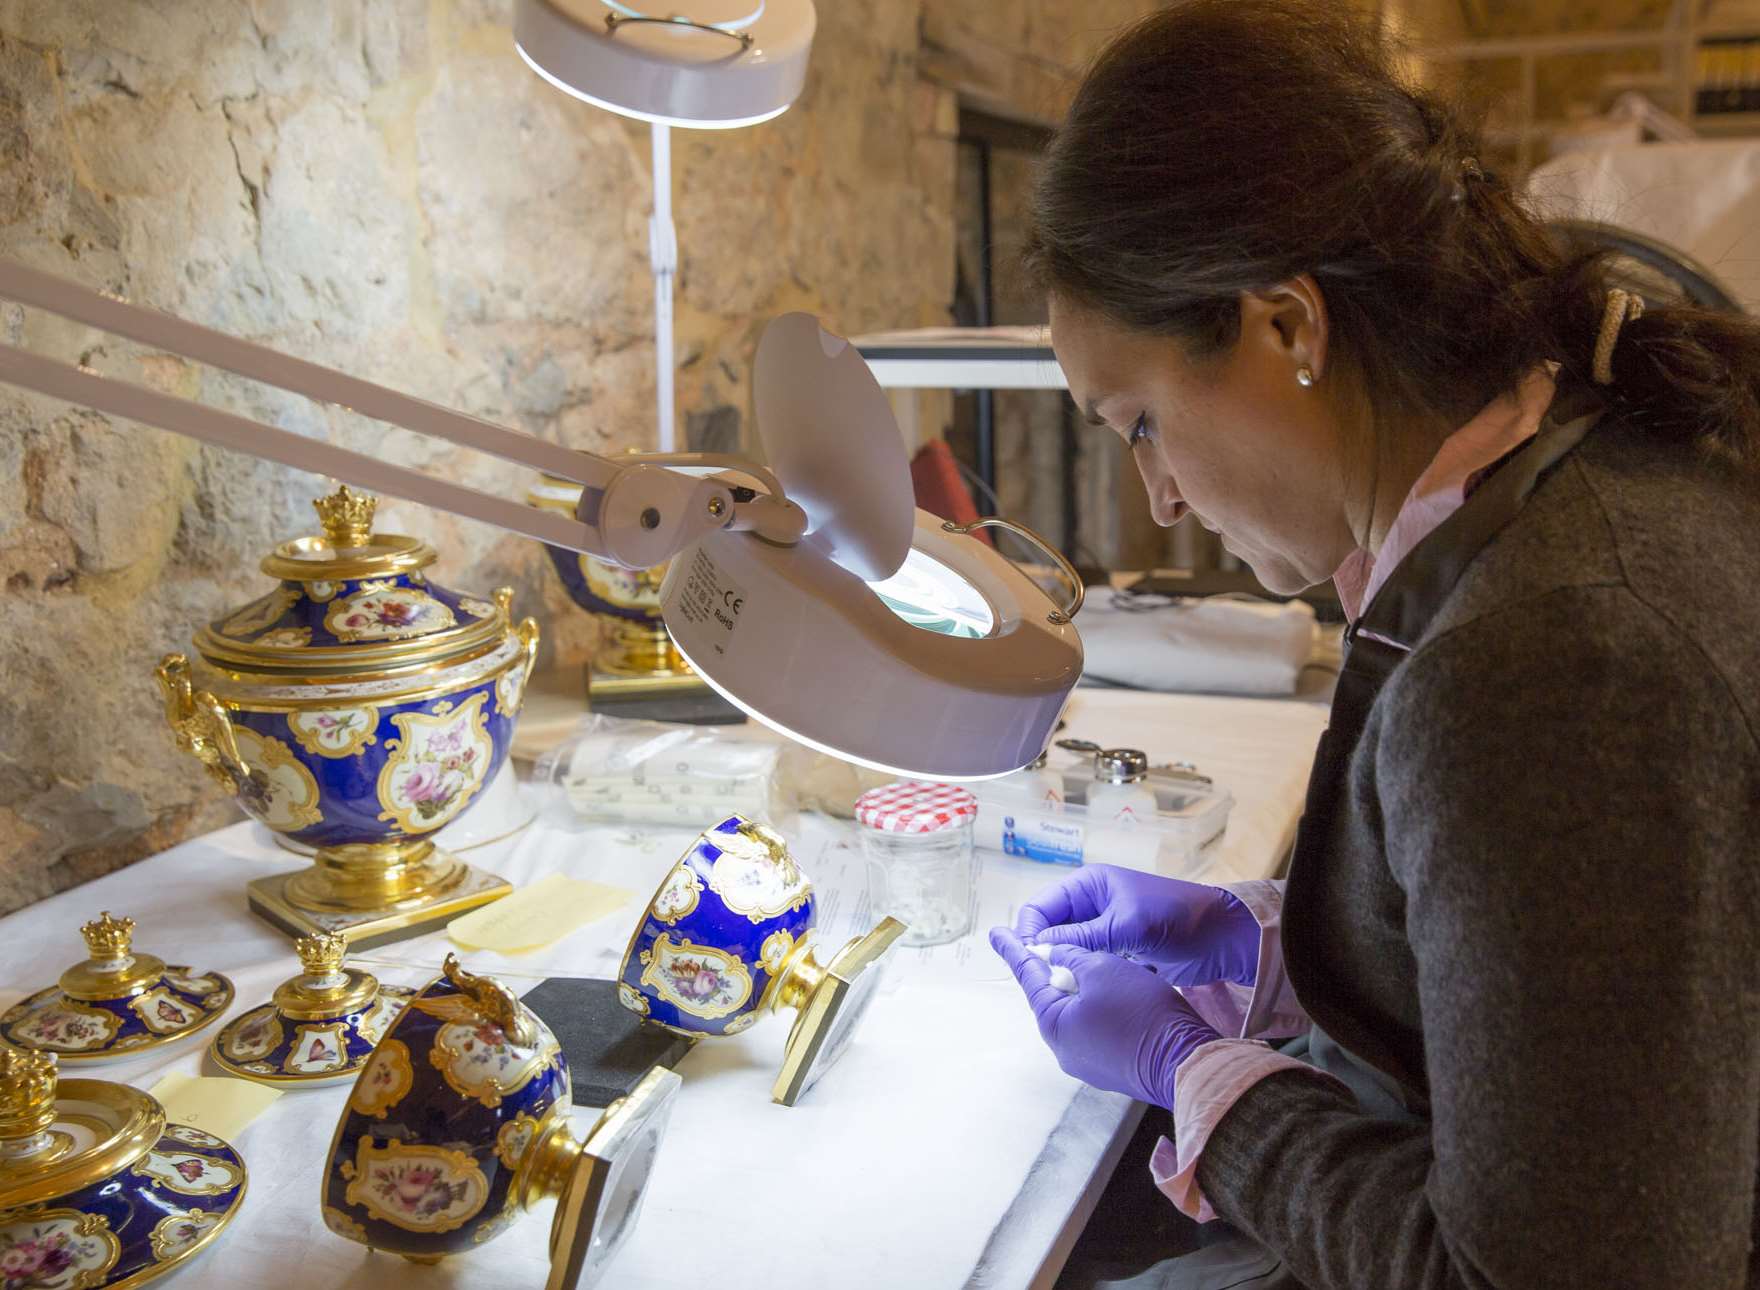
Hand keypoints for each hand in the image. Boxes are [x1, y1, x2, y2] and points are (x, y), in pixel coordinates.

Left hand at [990, 927, 1220, 1108]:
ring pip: (1080, 1011)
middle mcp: (1065, 1048)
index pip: (1029, 977)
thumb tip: (1053, 954)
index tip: (997, 933)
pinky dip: (1106, 1005)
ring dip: (1089, 986)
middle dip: (1058, 968)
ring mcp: (1089, 1061)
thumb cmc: (1141, 1011)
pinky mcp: (1112, 1065)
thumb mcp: (1102, 968)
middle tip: (1056, 942)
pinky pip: (1100, 1027)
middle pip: (1055, 996)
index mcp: (1054, 1024)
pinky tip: (1127, 990)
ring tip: (1107, 965)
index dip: (1015, 949)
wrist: (1184, 1061)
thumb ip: (1071, 956)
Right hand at [1014, 864, 1259, 987]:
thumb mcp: (1125, 926)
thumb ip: (1081, 937)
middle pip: (1050, 930)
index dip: (1029, 932)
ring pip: (1068, 950)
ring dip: (1064, 967)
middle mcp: (1091, 904)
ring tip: (1064, 989)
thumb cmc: (1175, 919)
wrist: (1222, 937)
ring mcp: (1104, 929)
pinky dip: (1084, 975)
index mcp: (1088, 885)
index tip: (1029, 962)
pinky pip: (1089, 963)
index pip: (1040, 907)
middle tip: (1045, 982)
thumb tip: (1037, 949)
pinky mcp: (1118, 950)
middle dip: (1044, 954)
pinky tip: (1084, 992)